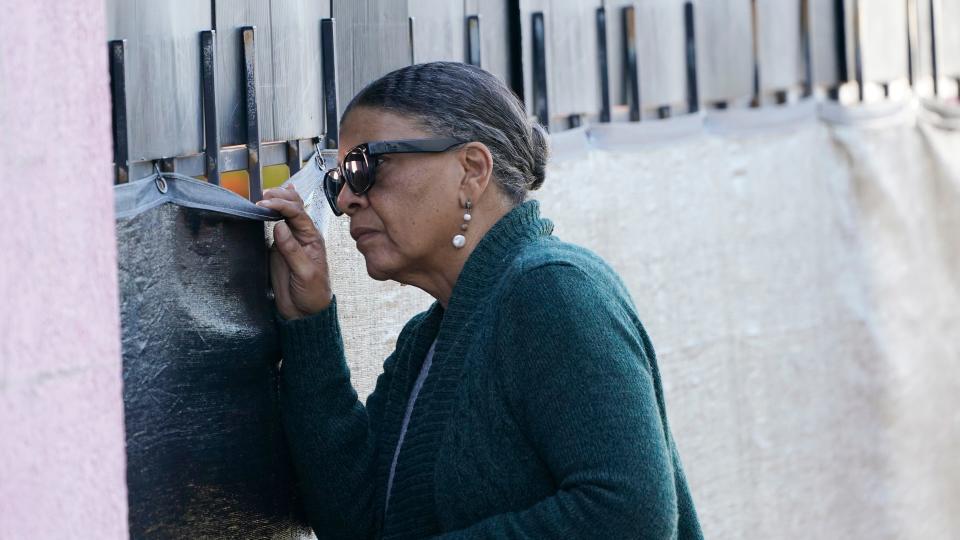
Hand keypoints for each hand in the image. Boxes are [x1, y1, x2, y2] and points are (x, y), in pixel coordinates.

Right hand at [257, 184, 332, 319]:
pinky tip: (269, 202)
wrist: (304, 311)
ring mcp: (290, 240)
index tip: (266, 203)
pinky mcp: (277, 248)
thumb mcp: (305, 273)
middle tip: (263, 196)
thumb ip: (293, 250)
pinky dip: (272, 212)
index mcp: (312, 238)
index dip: (283, 205)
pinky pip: (276, 225)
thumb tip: (280, 225)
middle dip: (280, 197)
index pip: (298, 214)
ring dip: (277, 200)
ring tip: (264, 195)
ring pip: (285, 213)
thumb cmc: (312, 293)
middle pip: (293, 207)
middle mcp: (302, 235)